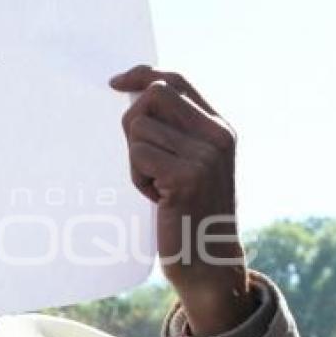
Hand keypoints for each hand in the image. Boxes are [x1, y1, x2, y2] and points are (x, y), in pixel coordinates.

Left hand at [110, 65, 255, 335]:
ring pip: (139, 127)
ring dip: (135, 159)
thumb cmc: (188, 213)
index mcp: (220, 128)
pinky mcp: (186, 176)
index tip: (115, 83)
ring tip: (156, 185)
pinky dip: (137, 177)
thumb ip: (173, 129)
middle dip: (132, 121)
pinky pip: (138, 154)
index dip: (142, 74)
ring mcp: (205, 155)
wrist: (207, 262)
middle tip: (141, 158)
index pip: (177, 80)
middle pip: (153, 94)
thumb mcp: (189, 163)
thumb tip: (131, 90)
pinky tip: (156, 198)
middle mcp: (218, 136)